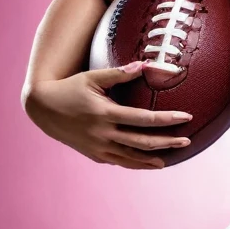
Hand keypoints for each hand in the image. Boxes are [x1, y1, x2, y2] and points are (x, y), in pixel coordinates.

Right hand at [22, 62, 192, 169]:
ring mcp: (97, 147)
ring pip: (132, 157)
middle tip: (187, 141)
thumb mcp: (92, 77)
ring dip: (153, 159)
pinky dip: (135, 163)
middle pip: (142, 142)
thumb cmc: (70, 88)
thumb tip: (146, 65)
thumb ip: (120, 73)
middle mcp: (102, 133)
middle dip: (167, 142)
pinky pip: (119, 161)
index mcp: (104, 113)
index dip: (167, 119)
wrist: (42, 108)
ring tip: (171, 158)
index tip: (186, 117)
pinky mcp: (94, 155)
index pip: (144, 119)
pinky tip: (149, 162)